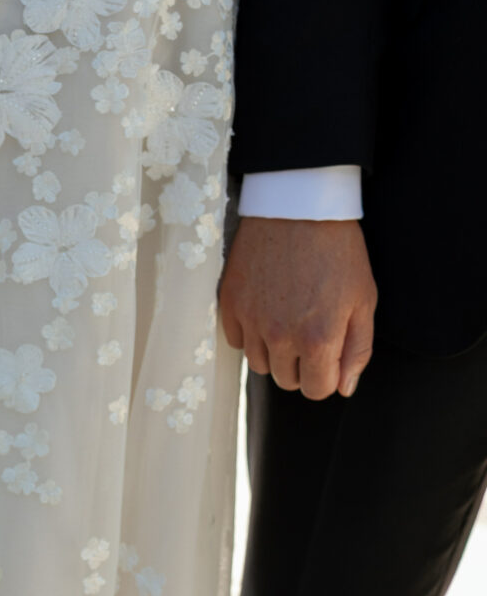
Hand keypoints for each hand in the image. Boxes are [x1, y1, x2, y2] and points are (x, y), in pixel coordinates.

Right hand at [219, 217, 376, 399]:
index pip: (317, 390)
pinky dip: (251, 333)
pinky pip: (237, 341)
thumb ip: (358, 349)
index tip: (330, 354)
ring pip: (260, 365)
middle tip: (310, 331)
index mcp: (319, 339)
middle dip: (302, 365)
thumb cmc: (338, 250)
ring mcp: (251, 321)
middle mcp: (281, 337)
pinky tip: (267, 308)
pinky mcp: (230, 305)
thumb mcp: (364, 299)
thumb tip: (344, 388)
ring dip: (275, 351)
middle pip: (287, 381)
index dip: (327, 376)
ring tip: (288, 319)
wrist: (298, 205)